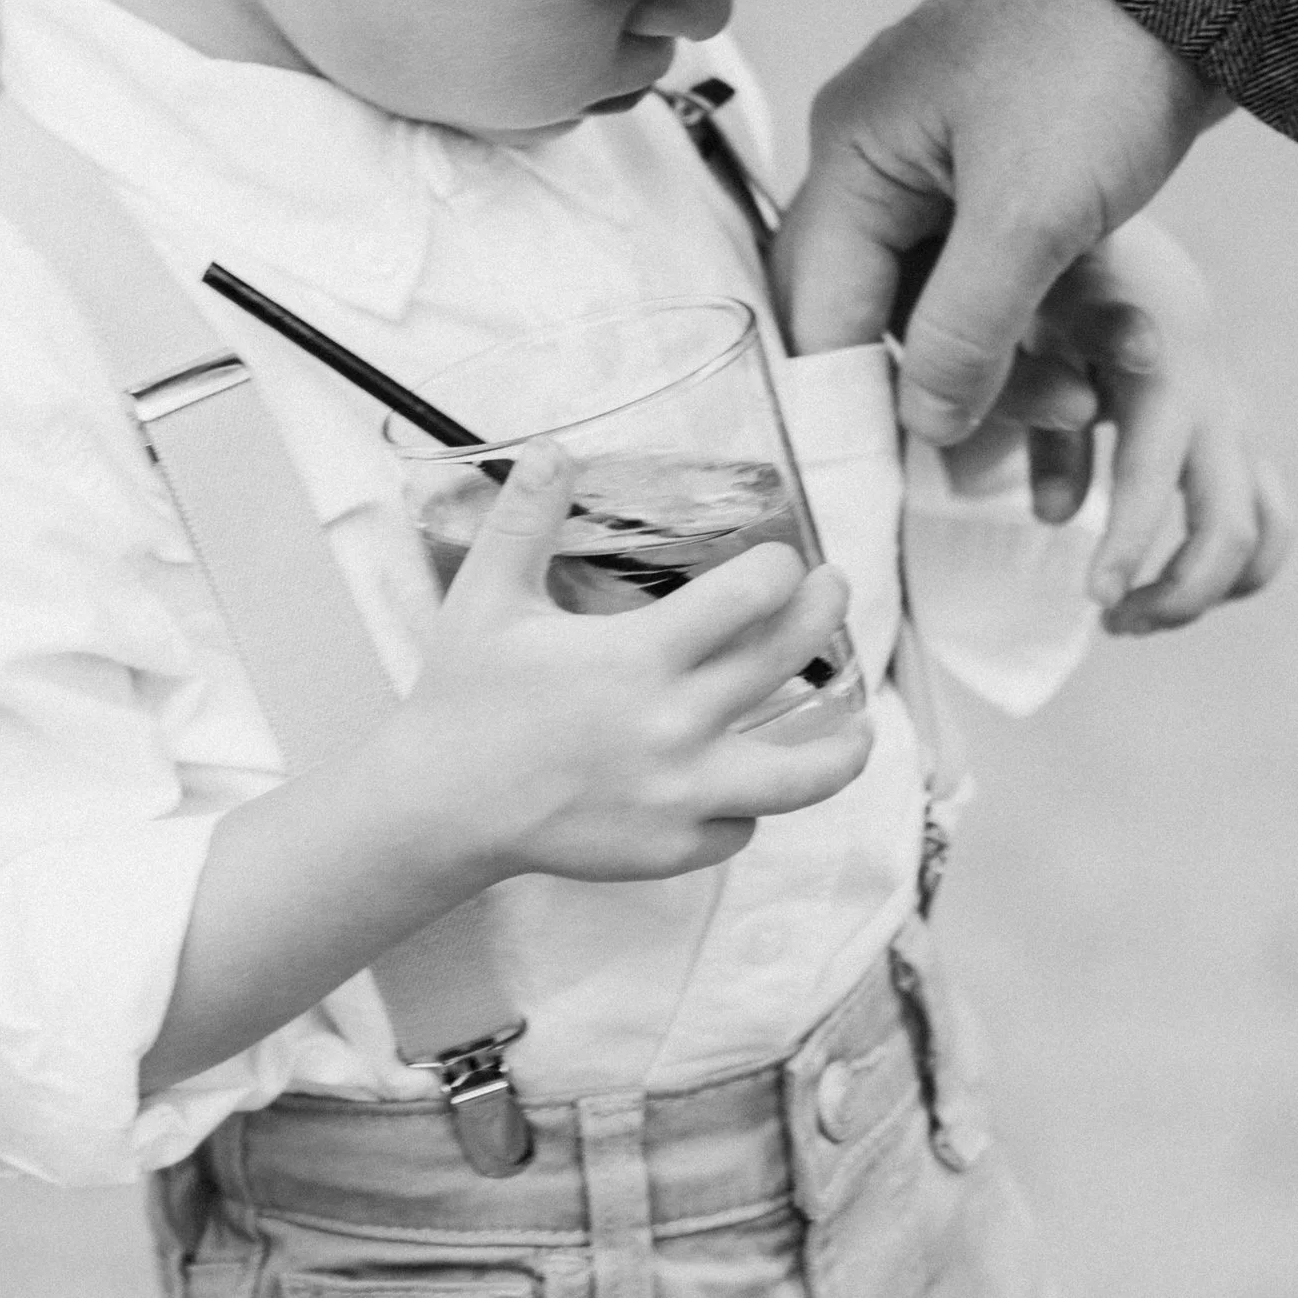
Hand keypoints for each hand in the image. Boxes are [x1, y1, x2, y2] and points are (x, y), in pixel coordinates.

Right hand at [389, 446, 871, 887]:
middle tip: (833, 592)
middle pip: (786, 663)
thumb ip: (526, 518)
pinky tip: (746, 779)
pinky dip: (751, 803)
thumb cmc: (464, 699)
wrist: (436, 808)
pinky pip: (741, 826)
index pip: (750, 597)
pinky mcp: (671, 848)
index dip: (777, 568)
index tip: (780, 559)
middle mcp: (674, 728)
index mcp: (638, 658)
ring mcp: (680, 796)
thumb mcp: (488, 596)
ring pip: (801, 777)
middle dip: (822, 615)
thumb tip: (555, 448)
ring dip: (843, 748)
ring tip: (860, 725)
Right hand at [776, 0, 1227, 441]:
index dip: (854, 400)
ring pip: (940, 296)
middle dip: (943, 384)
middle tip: (1026, 436)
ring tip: (1091, 399)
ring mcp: (941, 155)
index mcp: (850, 152)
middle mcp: (877, 153)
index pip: (819, 309)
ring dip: (1005, 356)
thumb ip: (961, 333)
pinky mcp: (1006, 161)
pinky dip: (1033, 317)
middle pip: (873, 309)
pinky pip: (991, 266)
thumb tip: (921, 428)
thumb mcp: (1028, 219)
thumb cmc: (1099, 70)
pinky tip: (1094, 356)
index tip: (899, 476)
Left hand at [962, 221, 1291, 629]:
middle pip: (1232, 526)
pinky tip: (1156, 586)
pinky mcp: (1234, 438)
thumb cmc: (1054, 281)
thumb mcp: (1030, 324)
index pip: (1155, 476)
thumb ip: (1033, 403)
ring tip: (1131, 617)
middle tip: (1110, 621)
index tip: (1096, 601)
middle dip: (1179, 590)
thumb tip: (1059, 515)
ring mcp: (1233, 423)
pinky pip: (1261, 517)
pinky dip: (1225, 567)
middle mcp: (1213, 403)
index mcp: (1161, 372)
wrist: (1113, 238)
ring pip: (1263, 530)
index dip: (1129, 544)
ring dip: (1207, 587)